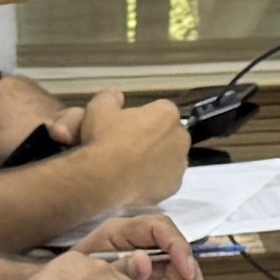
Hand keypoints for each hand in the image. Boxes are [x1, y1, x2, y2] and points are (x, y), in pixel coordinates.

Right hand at [58, 95, 194, 209]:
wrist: (104, 180)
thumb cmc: (105, 140)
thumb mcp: (99, 109)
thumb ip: (110, 97)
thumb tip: (117, 94)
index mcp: (167, 114)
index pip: (160, 110)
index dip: (143, 117)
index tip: (128, 126)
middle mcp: (180, 137)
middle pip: (168, 134)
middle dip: (154, 138)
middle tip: (129, 146)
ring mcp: (180, 164)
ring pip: (169, 157)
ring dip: (156, 159)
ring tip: (131, 166)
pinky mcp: (174, 186)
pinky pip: (165, 179)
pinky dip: (155, 179)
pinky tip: (136, 181)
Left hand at [76, 212, 209, 279]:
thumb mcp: (87, 272)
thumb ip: (117, 267)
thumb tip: (144, 261)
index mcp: (121, 234)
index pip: (159, 228)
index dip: (177, 246)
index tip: (186, 273)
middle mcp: (139, 244)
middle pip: (175, 254)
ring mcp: (147, 262)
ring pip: (180, 271)